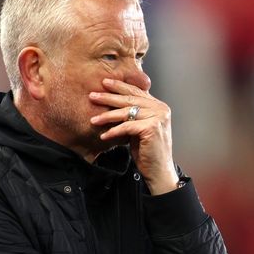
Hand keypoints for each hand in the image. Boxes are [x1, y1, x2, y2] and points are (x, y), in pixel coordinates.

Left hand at [89, 78, 177, 194]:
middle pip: (130, 99)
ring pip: (127, 112)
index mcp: (159, 106)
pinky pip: (127, 126)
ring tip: (93, 119)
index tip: (104, 82)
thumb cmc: (147, 151)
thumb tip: (112, 103)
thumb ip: (133, 115)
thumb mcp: (139, 128)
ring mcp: (158, 117)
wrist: (158, 171)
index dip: (120, 86)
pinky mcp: (152, 128)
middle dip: (109, 97)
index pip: (137, 92)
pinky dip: (114, 131)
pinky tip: (103, 136)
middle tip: (92, 95)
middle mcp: (161, 109)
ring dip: (107, 116)